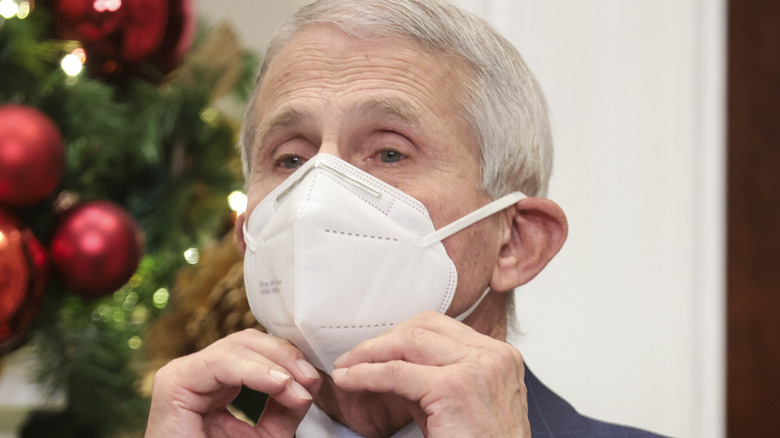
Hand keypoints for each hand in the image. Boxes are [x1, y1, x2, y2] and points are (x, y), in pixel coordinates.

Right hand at [145, 329, 320, 437]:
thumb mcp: (267, 433)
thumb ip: (286, 406)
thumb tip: (311, 379)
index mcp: (217, 382)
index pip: (257, 350)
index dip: (288, 358)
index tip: (314, 381)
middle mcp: (199, 373)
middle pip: (247, 341)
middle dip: (284, 356)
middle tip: (310, 379)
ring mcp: (183, 374)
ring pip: (235, 346)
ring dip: (273, 364)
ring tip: (294, 387)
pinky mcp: (174, 383)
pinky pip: (219, 363)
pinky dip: (253, 370)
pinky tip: (277, 383)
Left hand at [331, 311, 529, 437]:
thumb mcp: (457, 405)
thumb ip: (430, 378)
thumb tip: (387, 364)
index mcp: (499, 356)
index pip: (441, 327)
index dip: (401, 335)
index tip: (374, 352)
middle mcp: (492, 355)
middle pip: (424, 326)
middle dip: (383, 340)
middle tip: (353, 358)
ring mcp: (475, 368)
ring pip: (408, 341)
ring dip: (369, 353)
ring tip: (346, 367)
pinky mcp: (454, 388)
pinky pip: (397, 372)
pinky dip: (366, 374)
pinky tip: (350, 380)